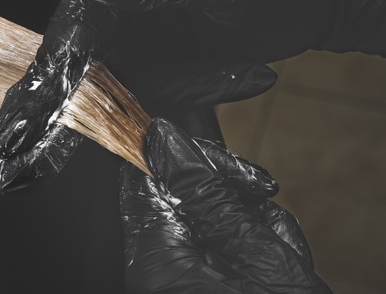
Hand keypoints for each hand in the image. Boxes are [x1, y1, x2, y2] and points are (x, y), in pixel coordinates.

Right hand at [0, 0, 275, 189]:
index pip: (72, 32)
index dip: (43, 79)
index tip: (17, 120)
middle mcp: (119, 12)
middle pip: (75, 71)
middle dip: (47, 114)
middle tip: (14, 156)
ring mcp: (143, 45)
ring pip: (106, 97)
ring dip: (90, 131)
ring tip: (52, 163)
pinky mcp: (170, 72)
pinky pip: (153, 108)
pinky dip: (161, 124)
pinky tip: (182, 121)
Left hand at [121, 118, 329, 292]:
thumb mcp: (258, 257)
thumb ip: (209, 195)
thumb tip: (165, 140)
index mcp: (155, 262)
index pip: (144, 179)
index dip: (188, 159)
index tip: (230, 168)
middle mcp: (152, 272)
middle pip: (174, 195)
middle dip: (227, 197)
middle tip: (262, 207)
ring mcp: (171, 280)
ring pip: (204, 218)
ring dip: (248, 226)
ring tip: (278, 254)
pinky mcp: (191, 282)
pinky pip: (215, 247)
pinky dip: (249, 250)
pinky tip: (274, 265)